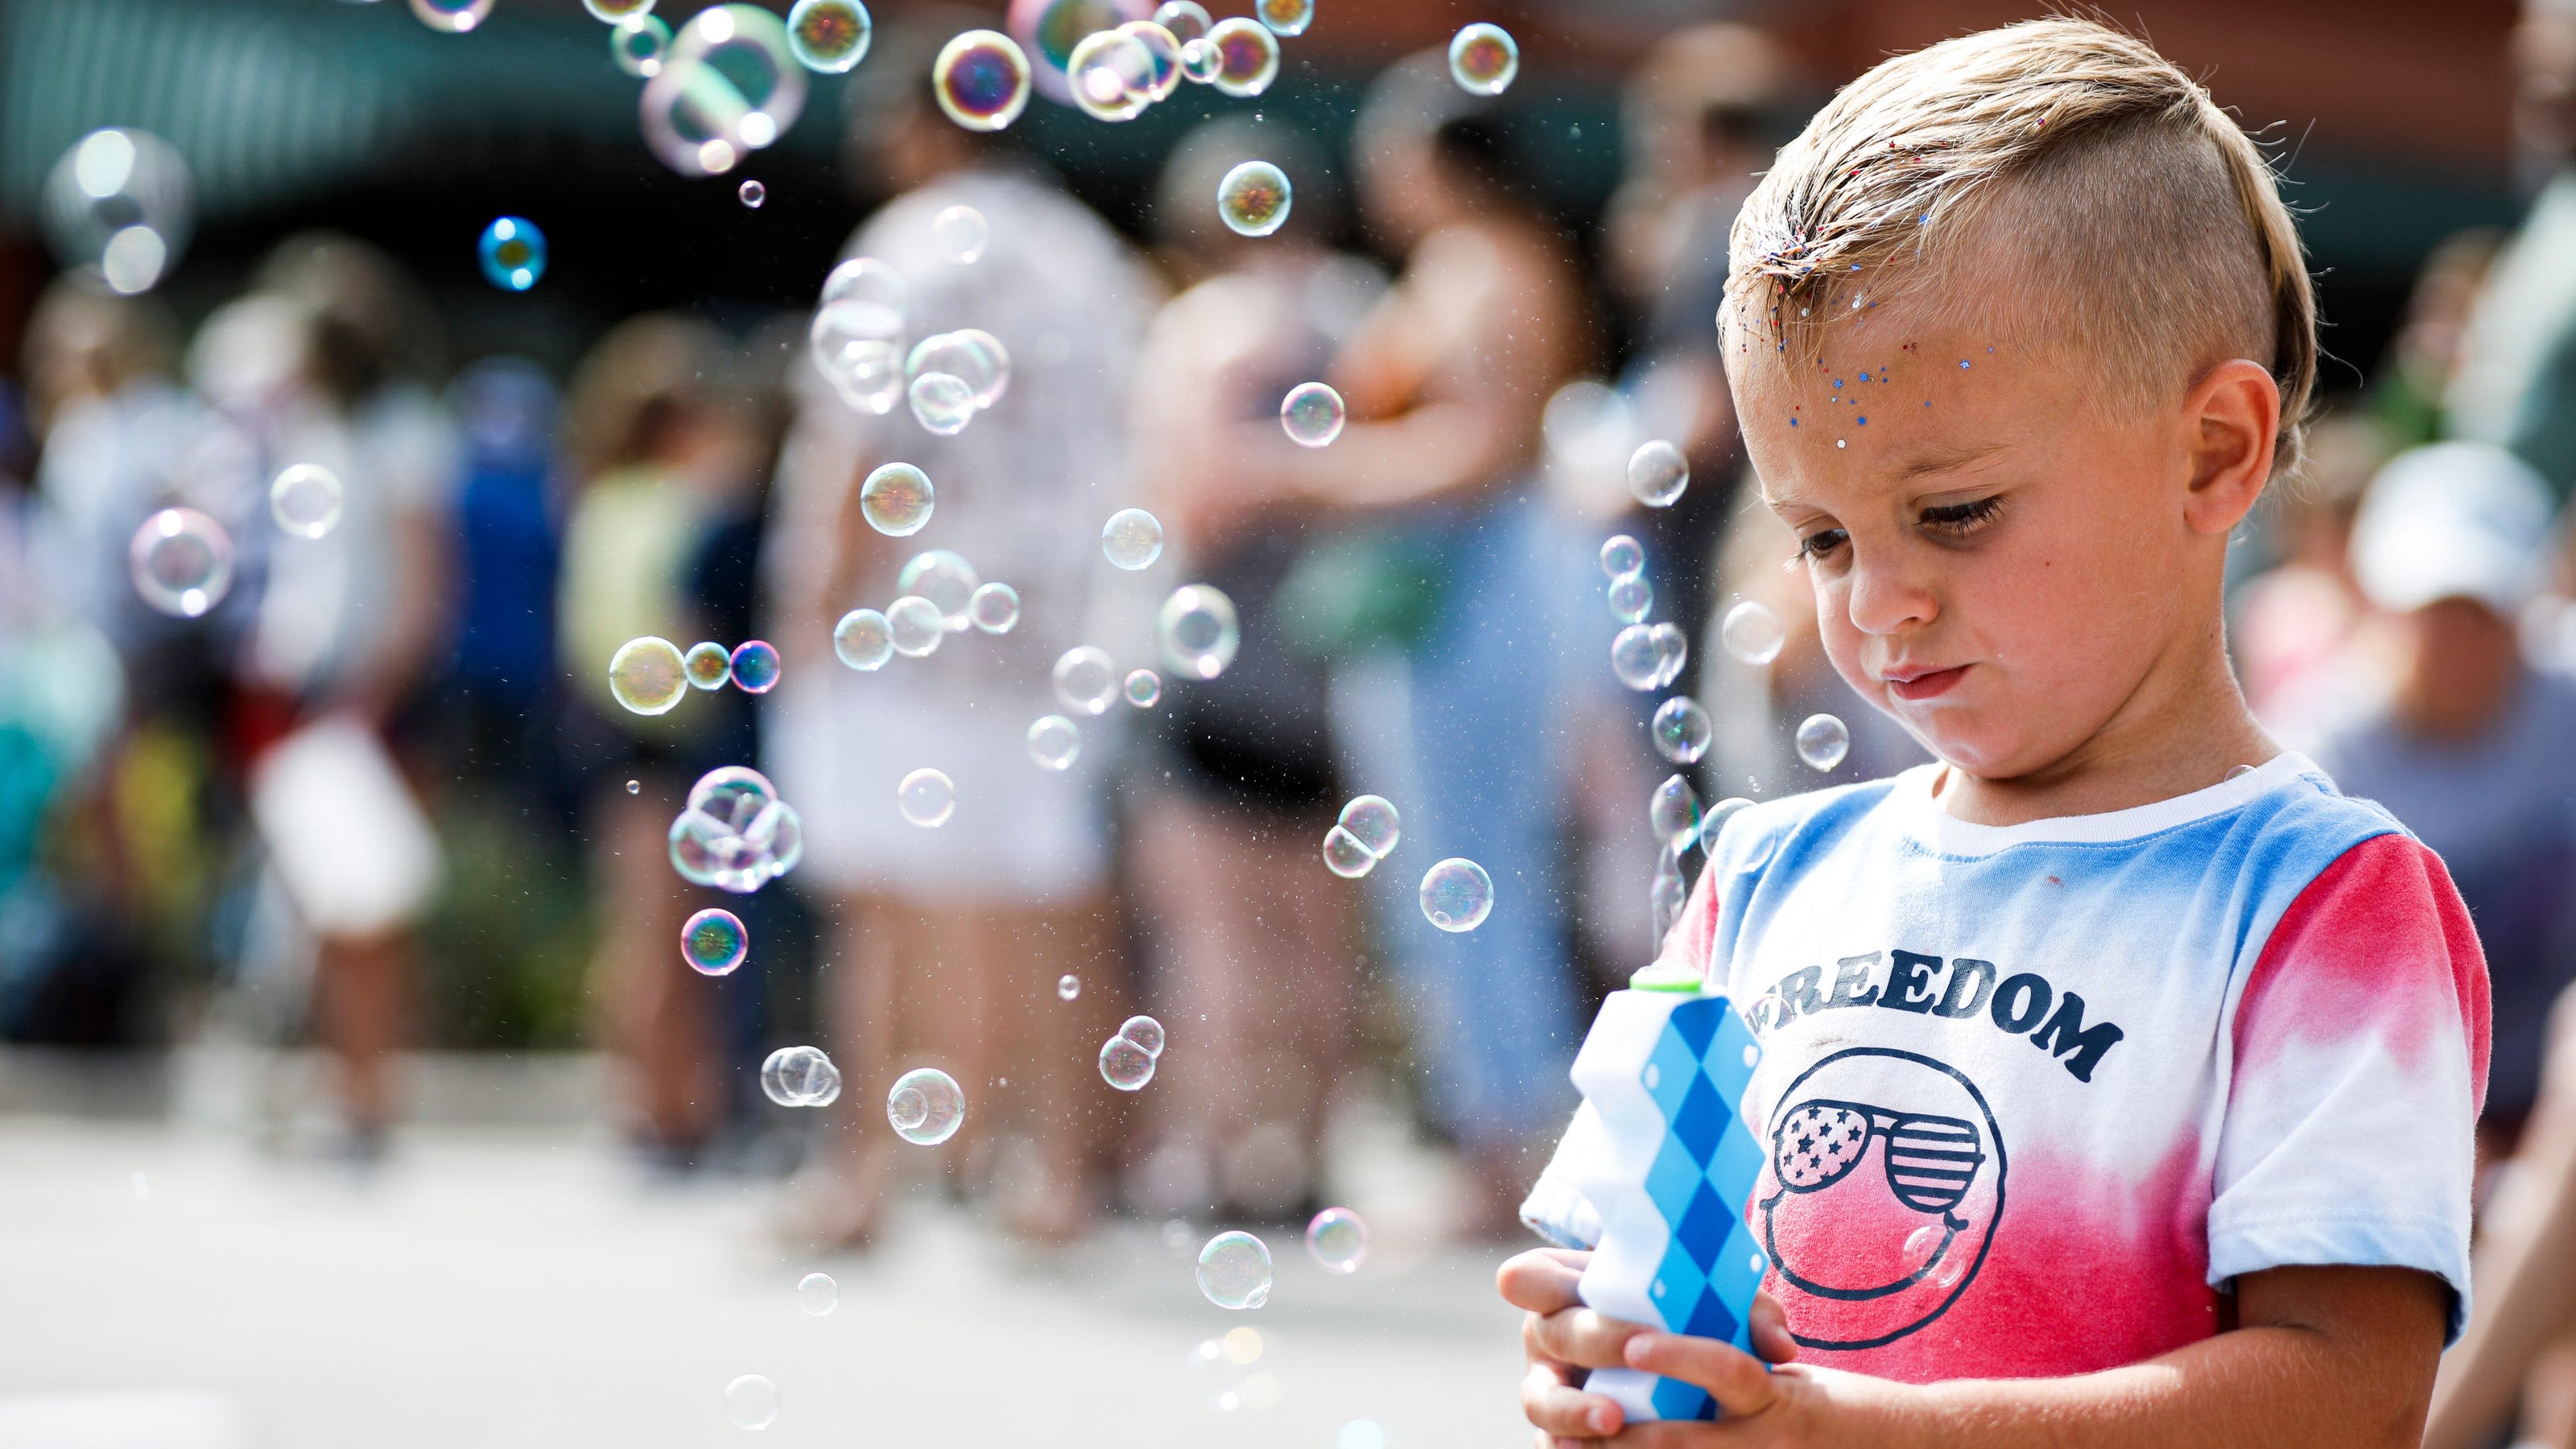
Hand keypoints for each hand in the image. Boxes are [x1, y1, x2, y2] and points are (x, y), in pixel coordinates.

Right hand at [1498, 1248, 1809, 1443]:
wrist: (1684, 1369)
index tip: (1585, 1289)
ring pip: (1539, 1400)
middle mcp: (1549, 1338)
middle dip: (1595, 1342)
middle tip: (1636, 1352)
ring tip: (1613, 1420)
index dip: (1540, 1283)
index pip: (1526, 1277)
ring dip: (1572, 1411)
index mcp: (1568, 1289)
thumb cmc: (1691, 1320)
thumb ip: (1748, 1311)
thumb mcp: (1717, 1303)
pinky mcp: (1563, 1434)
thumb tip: (1780, 1347)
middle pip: (1550, 1334)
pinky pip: (1556, 1446)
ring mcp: (1551, 1389)